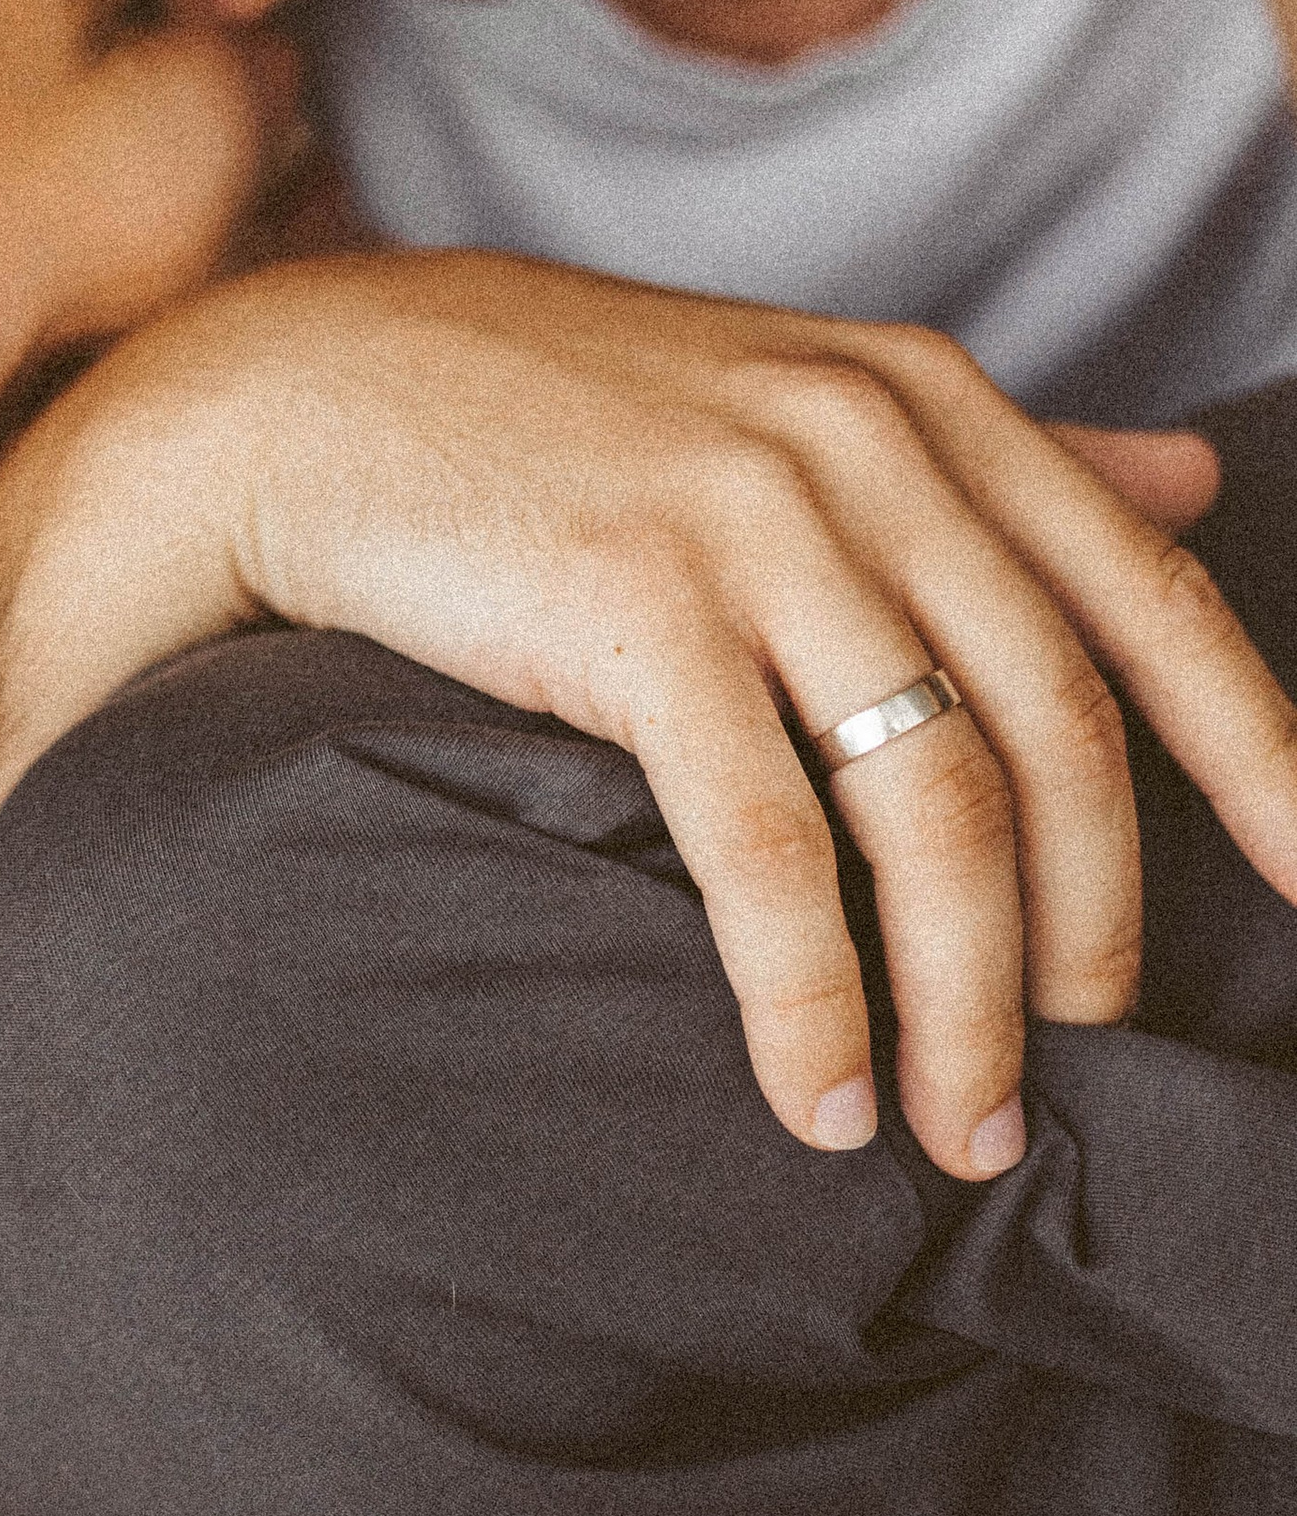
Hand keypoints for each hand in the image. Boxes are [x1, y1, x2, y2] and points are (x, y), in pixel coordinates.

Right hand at [0, 249, 1296, 1182]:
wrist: (314, 384)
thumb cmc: (559, 413)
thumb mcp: (800, 395)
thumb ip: (1005, 458)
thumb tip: (1194, 495)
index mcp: (923, 397)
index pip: (1147, 600)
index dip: (1259, 761)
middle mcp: (862, 441)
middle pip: (1052, 733)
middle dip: (1086, 940)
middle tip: (1059, 1081)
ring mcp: (748, 516)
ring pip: (932, 802)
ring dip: (961, 1000)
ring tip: (949, 1130)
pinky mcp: (629, 602)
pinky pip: (763, 841)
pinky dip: (807, 990)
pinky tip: (815, 1087)